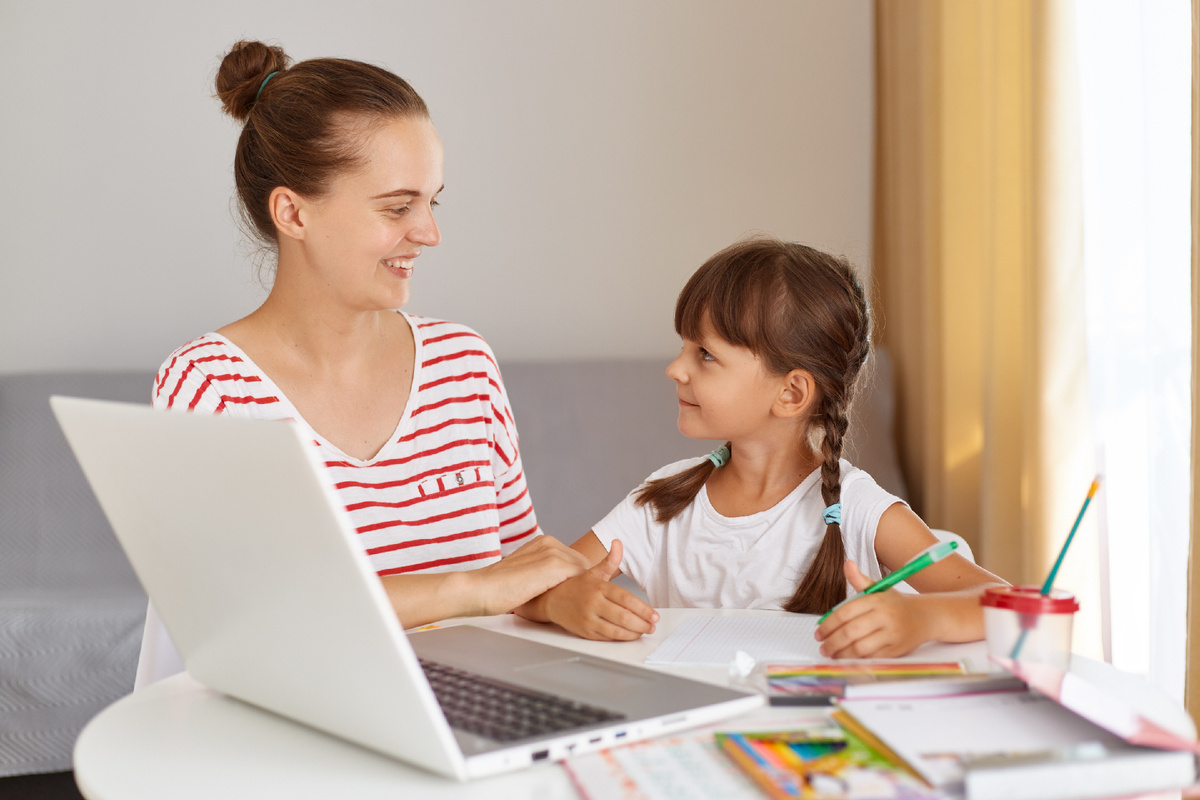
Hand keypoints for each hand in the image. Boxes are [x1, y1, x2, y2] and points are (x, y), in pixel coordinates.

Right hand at [466, 535, 591, 616]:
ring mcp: (552, 552)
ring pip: (586, 570)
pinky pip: (583, 576)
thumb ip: (541, 573)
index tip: (581, 594)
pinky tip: (582, 605)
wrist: (482, 589)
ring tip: (586, 606)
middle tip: (587, 602)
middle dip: (587, 582)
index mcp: (542, 542)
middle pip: (583, 563)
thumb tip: (555, 587)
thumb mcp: (525, 575)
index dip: (580, 578)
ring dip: (588, 588)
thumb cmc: (498, 589)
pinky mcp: (554, 564)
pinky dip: (586, 591)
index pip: (574, 559)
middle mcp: (549, 543)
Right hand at [536, 540, 659, 640]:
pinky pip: (607, 637)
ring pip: (616, 630)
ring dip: (634, 633)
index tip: (654, 614)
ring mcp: (589, 619)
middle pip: (623, 616)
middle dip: (642, 623)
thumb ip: (610, 560)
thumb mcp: (593, 572)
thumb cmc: (577, 587)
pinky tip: (630, 635)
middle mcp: (593, 603)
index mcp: (598, 587)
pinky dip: (621, 638)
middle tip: (652, 625)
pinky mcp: (586, 632)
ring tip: (644, 630)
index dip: (642, 609)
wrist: (552, 600)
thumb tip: (618, 543)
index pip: (625, 599)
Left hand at [813, 560, 931, 658]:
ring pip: (860, 647)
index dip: (828, 625)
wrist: (925, 616)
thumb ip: (859, 579)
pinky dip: (857, 660)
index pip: (845, 613)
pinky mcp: (896, 650)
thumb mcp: (878, 588)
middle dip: (832, 642)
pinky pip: (872, 657)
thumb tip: (847, 563)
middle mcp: (884, 616)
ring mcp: (891, 634)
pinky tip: (847, 659)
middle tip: (823, 647)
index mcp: (876, 600)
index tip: (818, 633)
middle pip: (850, 632)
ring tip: (832, 654)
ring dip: (842, 653)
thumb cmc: (895, 604)